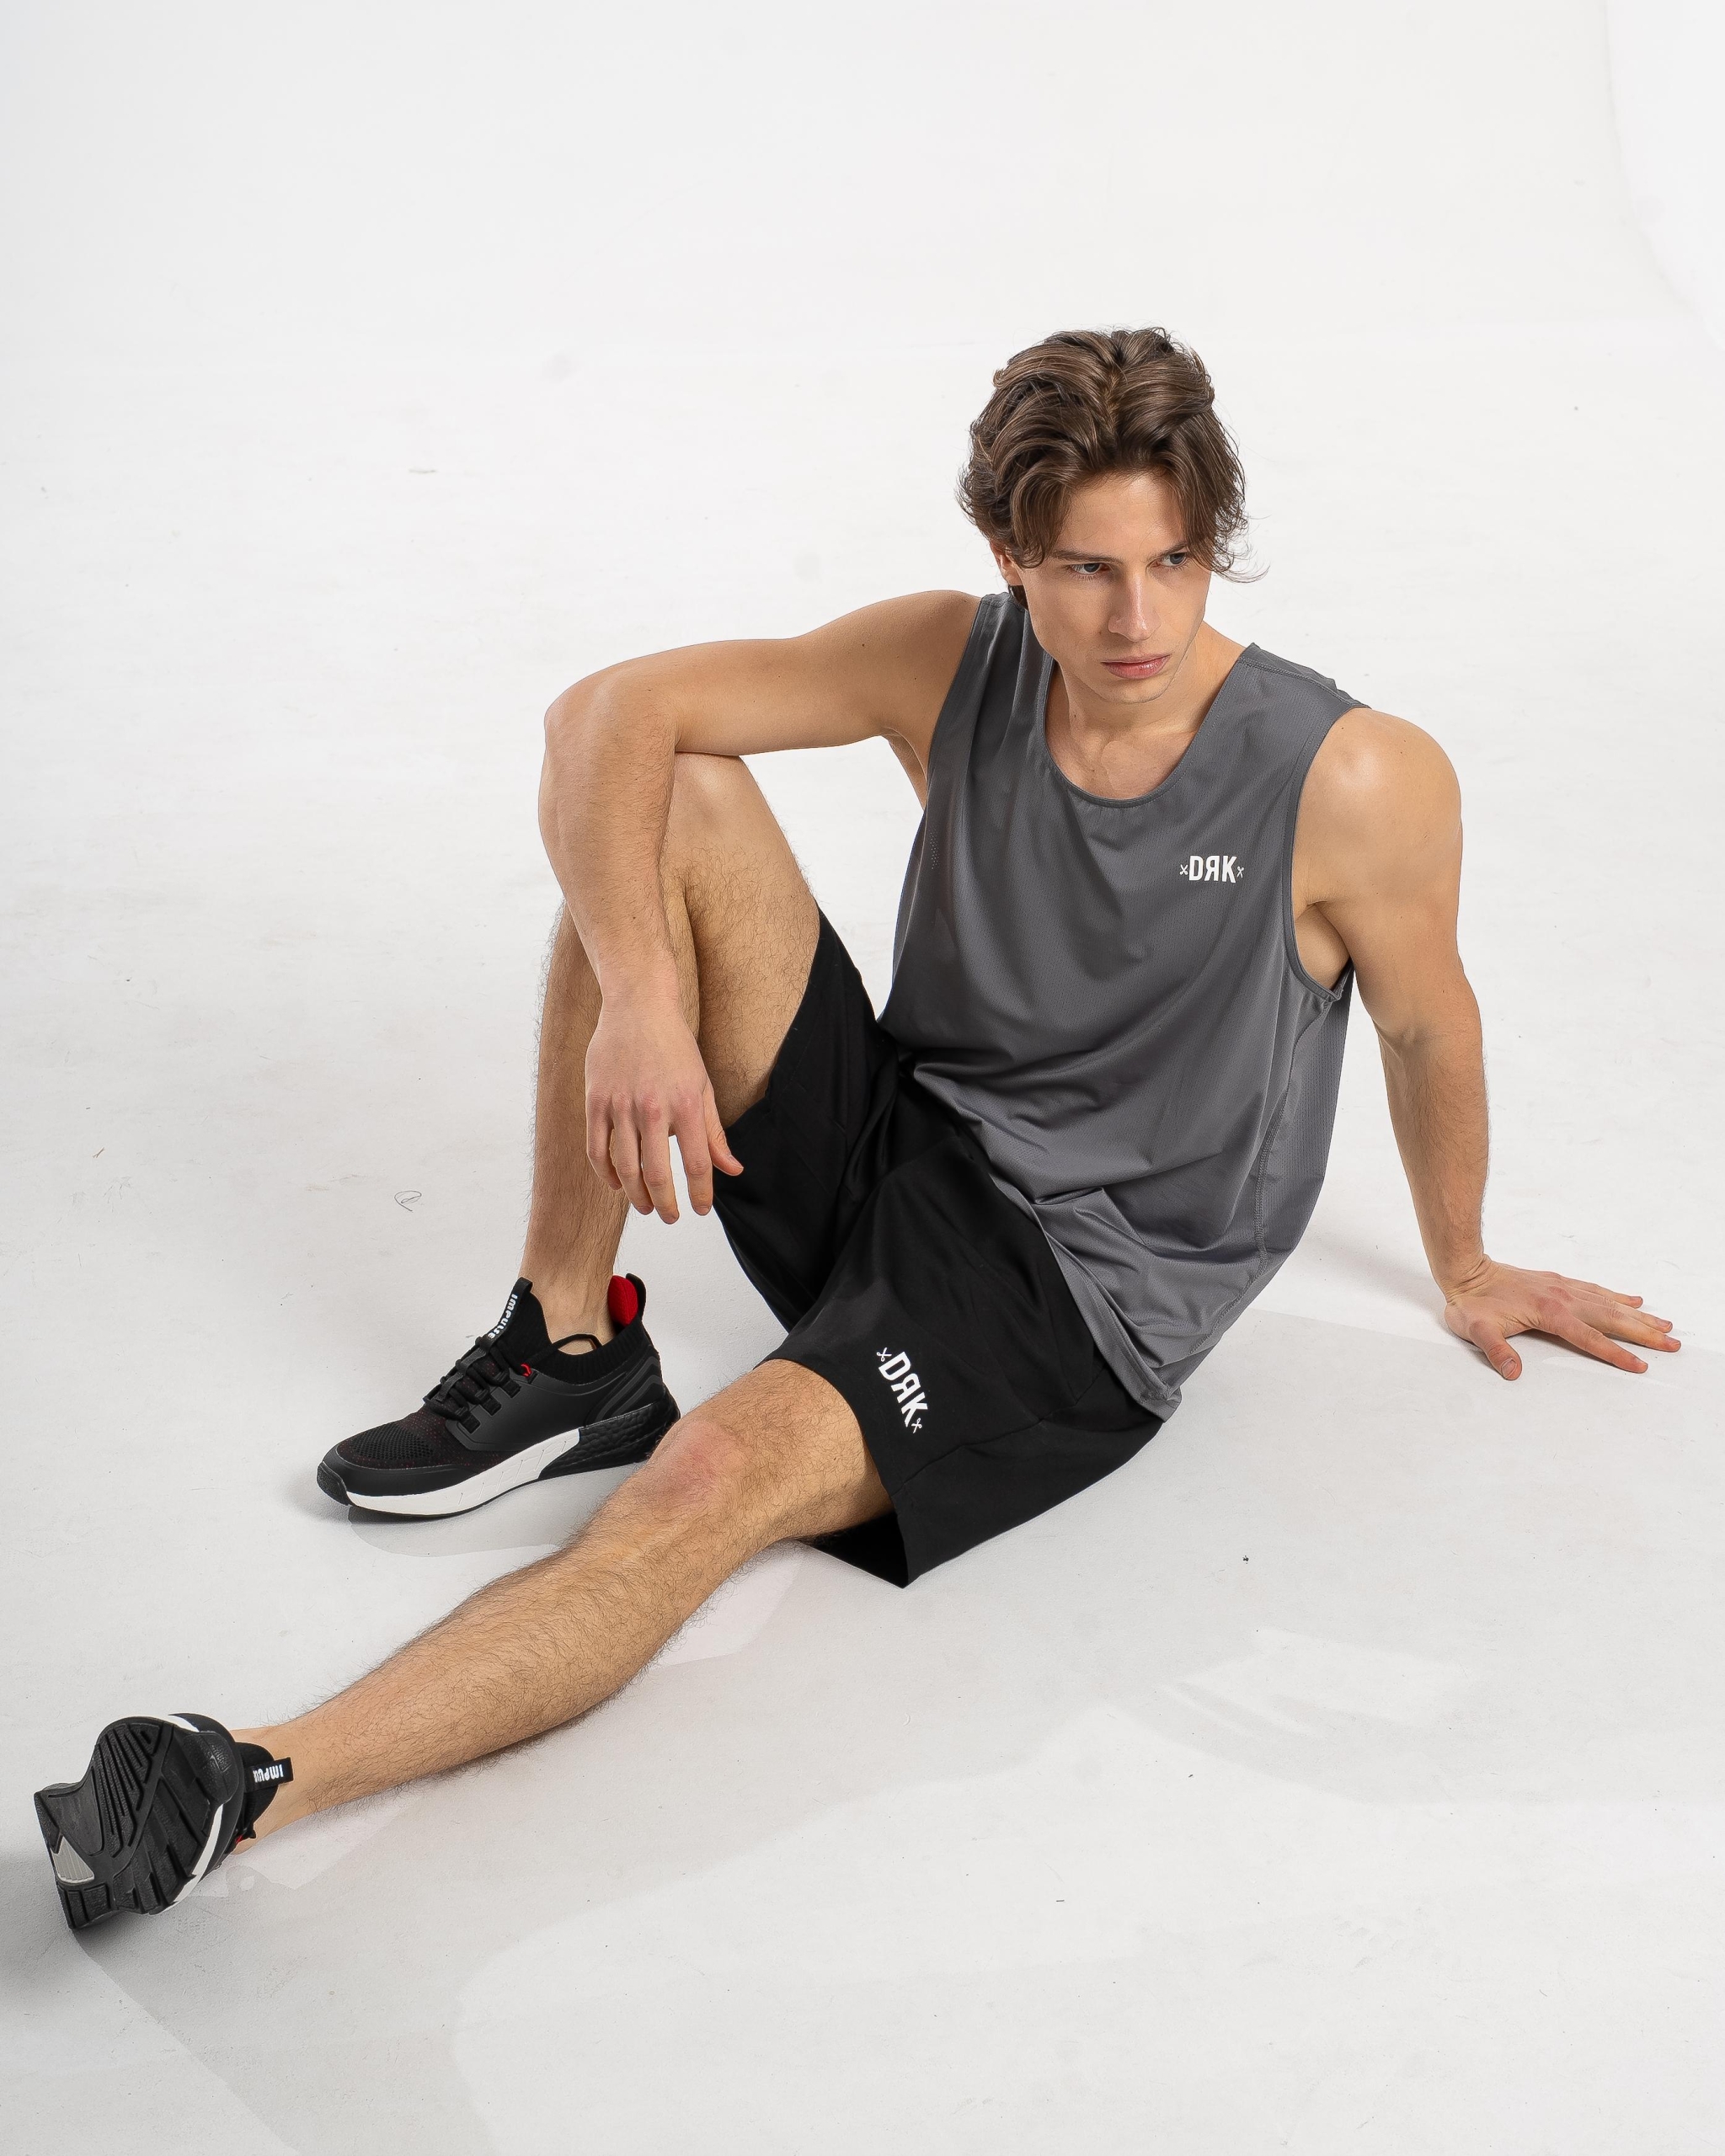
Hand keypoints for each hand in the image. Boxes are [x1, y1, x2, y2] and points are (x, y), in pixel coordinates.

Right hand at [584, 994, 741, 1222]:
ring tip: (646, 1207)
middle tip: (671, 1217)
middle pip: (658, 1174)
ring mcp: (620, 1105)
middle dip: (666, 1204)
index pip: (696, 1164)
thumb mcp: (703, 1086)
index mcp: (686, 1104)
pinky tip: (616, 1185)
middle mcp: (653, 1108)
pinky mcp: (595, 1100)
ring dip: (636, 1196)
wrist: (637, 1006)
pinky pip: (597, 1149)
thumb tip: (732, 1170)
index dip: (699, 1194)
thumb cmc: (675, 1047)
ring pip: (625, 1167)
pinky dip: (606, 1174)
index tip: (700, 1210)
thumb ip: (714, 1133)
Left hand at [1440, 1257, 1679, 1378]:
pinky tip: (1632, 1299)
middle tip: (1673, 1344)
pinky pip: (1596, 1289)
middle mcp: (1563, 1298)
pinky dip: (1617, 1295)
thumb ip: (1496, 1351)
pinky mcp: (1558, 1282)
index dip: (1616, 1353)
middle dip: (1643, 1332)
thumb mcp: (1477, 1331)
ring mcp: (1563, 1288)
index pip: (1590, 1338)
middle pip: (1612, 1318)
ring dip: (1638, 1314)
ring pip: (1609, 1302)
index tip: (1641, 1365)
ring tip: (1664, 1323)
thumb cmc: (1471, 1303)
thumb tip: (1512, 1373)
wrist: (1466, 1270)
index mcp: (1549, 1313)